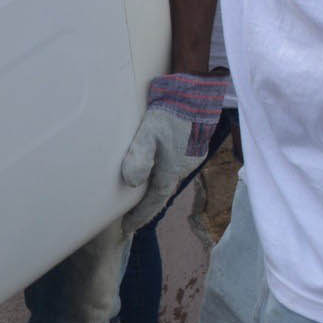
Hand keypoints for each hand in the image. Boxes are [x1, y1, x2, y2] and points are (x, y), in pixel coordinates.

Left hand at [119, 73, 228, 232]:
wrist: (194, 94)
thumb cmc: (170, 113)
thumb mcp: (149, 132)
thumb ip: (139, 156)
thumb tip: (132, 181)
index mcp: (171, 170)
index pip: (153, 201)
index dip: (140, 216)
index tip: (127, 228)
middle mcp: (181, 169)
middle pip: (161, 194)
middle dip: (146, 208)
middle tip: (131, 220)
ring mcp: (187, 159)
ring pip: (166, 182)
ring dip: (153, 193)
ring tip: (139, 201)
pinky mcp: (188, 148)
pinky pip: (171, 170)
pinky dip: (160, 177)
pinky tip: (153, 174)